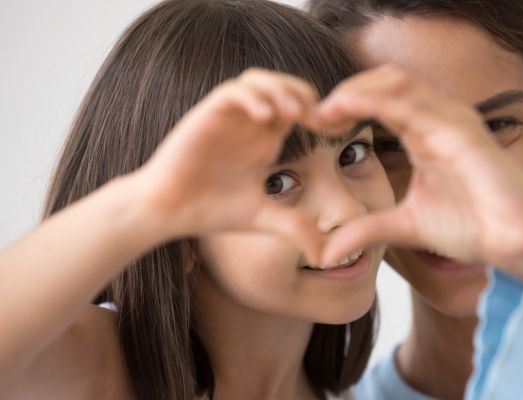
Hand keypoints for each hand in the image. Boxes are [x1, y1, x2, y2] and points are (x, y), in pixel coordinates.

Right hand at [133, 69, 323, 262]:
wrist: (167, 211)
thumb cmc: (211, 210)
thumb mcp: (263, 218)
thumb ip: (295, 228)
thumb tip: (326, 258)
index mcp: (266, 139)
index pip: (300, 108)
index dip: (322, 113)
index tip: (337, 130)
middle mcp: (249, 123)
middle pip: (284, 85)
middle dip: (305, 94)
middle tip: (318, 118)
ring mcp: (228, 116)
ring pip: (258, 79)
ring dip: (280, 89)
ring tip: (294, 113)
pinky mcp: (206, 115)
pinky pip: (232, 91)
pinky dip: (252, 97)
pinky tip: (265, 118)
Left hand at [312, 65, 522, 277]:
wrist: (517, 243)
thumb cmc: (473, 226)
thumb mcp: (405, 226)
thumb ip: (367, 230)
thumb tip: (325, 253)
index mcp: (425, 133)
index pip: (380, 99)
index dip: (345, 105)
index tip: (314, 124)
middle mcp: (438, 119)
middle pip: (385, 81)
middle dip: (346, 91)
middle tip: (314, 115)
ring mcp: (452, 121)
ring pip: (398, 82)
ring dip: (356, 90)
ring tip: (326, 110)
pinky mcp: (464, 134)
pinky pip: (417, 105)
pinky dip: (379, 101)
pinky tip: (350, 109)